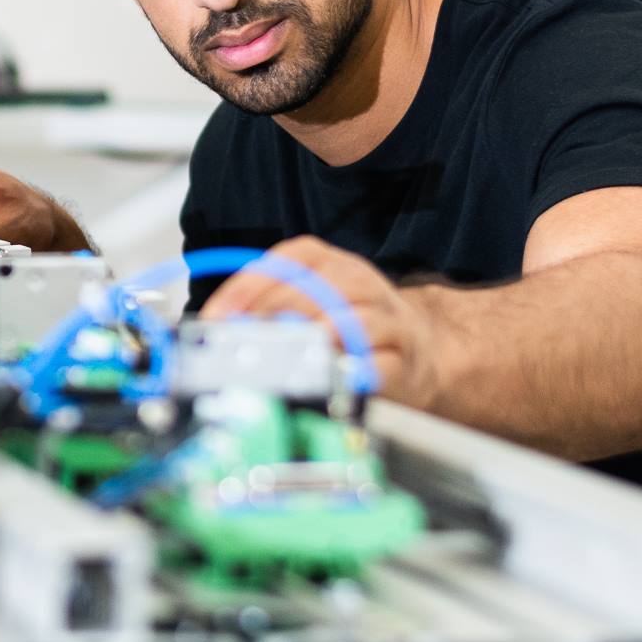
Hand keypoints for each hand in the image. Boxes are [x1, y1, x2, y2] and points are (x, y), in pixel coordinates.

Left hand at [197, 235, 441, 408]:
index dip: (245, 289)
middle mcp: (357, 280)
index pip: (284, 262)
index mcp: (327, 261)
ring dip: (307, 343)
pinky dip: (345, 371)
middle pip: (310, 290)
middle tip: (244, 343)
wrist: (422, 349)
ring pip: (343, 321)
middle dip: (270, 317)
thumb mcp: (308, 302)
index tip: (219, 317)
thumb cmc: (350, 325)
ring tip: (280, 360)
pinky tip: (324, 379)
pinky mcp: (402, 356)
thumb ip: (268, 307)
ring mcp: (385, 316)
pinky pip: (372, 362)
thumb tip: (220, 326)